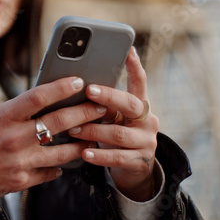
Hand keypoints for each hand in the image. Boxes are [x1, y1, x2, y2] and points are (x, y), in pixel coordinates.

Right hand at [0, 76, 105, 197]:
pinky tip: (65, 161)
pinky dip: (59, 166)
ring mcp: (20, 161)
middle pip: (58, 122)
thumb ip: (17, 110)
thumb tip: (43, 102)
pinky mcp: (22, 180)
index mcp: (4, 117)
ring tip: (92, 136)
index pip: (38, 97)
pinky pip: (50, 173)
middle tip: (100, 107)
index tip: (78, 81)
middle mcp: (14, 138)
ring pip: (62, 152)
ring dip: (81, 143)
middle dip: (84, 112)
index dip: (61, 87)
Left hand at [68, 47, 159, 200]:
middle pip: (131, 104)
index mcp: (139, 105)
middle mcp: (147, 120)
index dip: (135, 65)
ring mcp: (146, 141)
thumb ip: (101, 105)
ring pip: (119, 133)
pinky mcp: (140, 162)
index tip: (128, 49)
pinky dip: (99, 155)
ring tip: (73, 129)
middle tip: (89, 90)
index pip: (140, 81)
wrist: (132, 170)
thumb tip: (72, 88)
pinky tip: (84, 153)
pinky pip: (118, 157)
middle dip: (109, 96)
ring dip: (94, 130)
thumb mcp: (112, 118)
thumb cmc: (113, 135)